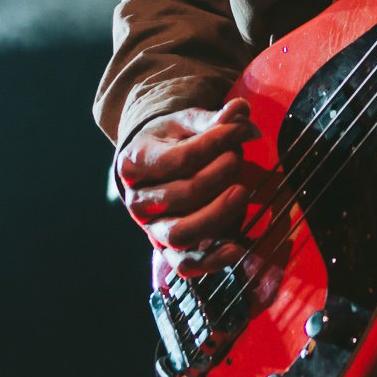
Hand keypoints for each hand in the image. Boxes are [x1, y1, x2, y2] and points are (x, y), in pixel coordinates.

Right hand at [116, 98, 257, 270]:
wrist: (155, 162)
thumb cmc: (173, 140)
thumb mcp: (187, 122)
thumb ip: (213, 120)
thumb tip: (241, 111)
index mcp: (135, 162)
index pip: (178, 158)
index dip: (214, 143)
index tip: (240, 131)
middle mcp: (137, 200)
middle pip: (179, 196)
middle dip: (216, 176)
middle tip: (238, 157)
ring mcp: (150, 229)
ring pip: (181, 233)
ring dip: (217, 214)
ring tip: (242, 192)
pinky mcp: (167, 251)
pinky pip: (185, 265)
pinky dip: (212, 261)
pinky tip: (237, 246)